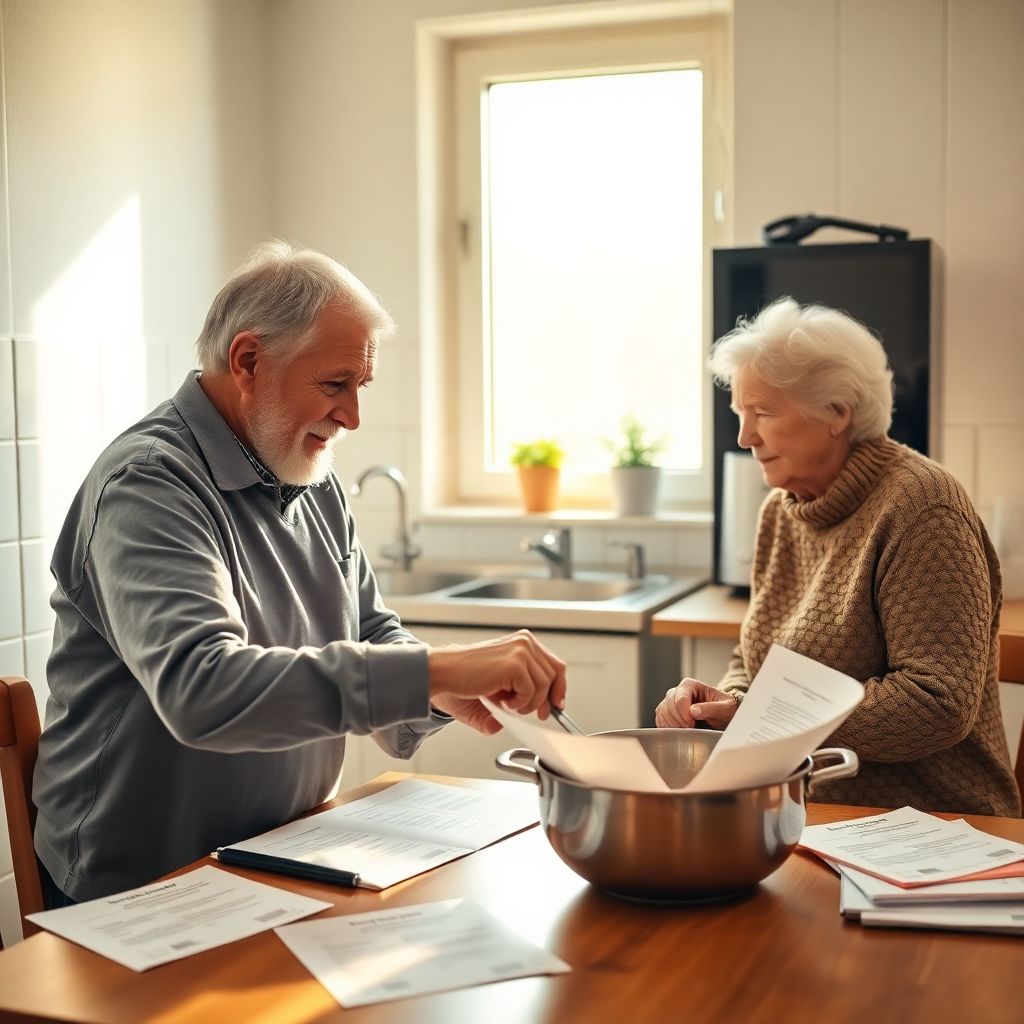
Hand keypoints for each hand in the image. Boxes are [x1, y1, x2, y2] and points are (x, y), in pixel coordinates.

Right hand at [427, 630, 566, 732]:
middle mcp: (524, 642)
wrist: (443, 673)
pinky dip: (519, 704)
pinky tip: (502, 701)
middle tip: (538, 714)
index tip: (557, 704)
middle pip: (555, 674)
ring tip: (508, 704)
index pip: (554, 664)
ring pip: (544, 686)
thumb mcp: (502, 684)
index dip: (558, 687)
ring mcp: (521, 651)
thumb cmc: (466, 678)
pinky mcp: (515, 665)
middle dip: (548, 699)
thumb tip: (542, 709)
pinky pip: (531, 692)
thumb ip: (523, 692)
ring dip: (528, 703)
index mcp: (522, 642)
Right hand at [655, 678, 740, 729]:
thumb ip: (710, 708)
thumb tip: (693, 711)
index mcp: (690, 685)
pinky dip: (667, 727)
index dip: (684, 714)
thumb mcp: (724, 708)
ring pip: (663, 712)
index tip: (693, 725)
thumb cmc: (724, 709)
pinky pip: (660, 719)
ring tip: (686, 732)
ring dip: (672, 725)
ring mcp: (671, 701)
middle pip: (669, 706)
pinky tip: (678, 732)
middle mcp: (678, 691)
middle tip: (690, 730)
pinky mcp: (667, 712)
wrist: (722, 716)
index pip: (680, 699)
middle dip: (679, 721)